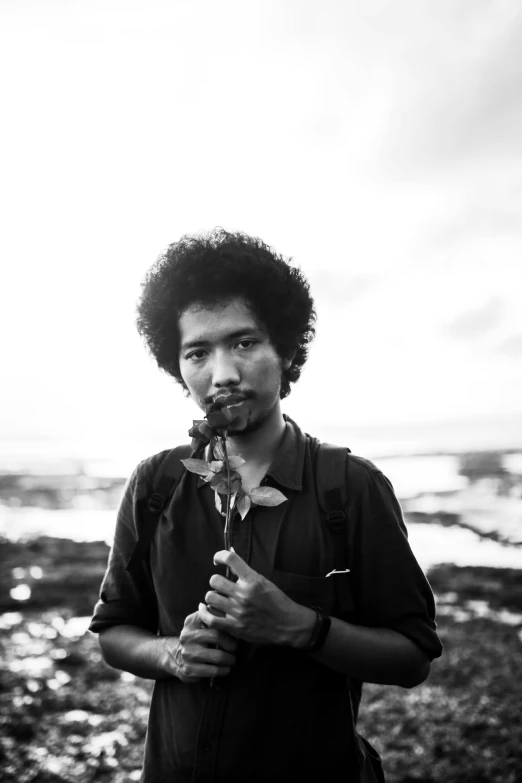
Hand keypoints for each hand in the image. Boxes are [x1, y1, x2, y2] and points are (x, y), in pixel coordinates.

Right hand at [164, 610, 236, 682]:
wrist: (174, 656)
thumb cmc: (195, 638)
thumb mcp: (199, 623)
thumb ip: (213, 616)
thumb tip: (232, 616)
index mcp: (191, 622)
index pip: (214, 619)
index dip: (227, 626)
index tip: (234, 631)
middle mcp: (187, 636)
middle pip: (218, 636)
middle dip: (231, 644)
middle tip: (235, 647)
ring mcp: (187, 653)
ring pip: (218, 656)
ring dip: (230, 659)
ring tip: (232, 659)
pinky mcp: (189, 669)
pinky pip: (213, 671)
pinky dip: (223, 670)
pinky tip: (226, 669)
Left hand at [199, 550, 314, 646]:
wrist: (289, 625)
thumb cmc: (278, 602)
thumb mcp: (265, 582)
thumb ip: (247, 572)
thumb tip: (230, 553)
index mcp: (253, 580)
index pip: (230, 559)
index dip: (219, 556)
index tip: (217, 560)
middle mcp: (244, 594)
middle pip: (214, 580)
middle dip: (216, 582)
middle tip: (221, 587)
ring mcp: (238, 611)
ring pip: (210, 597)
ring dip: (212, 597)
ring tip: (217, 600)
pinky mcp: (235, 627)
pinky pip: (210, 619)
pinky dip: (204, 613)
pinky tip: (204, 609)